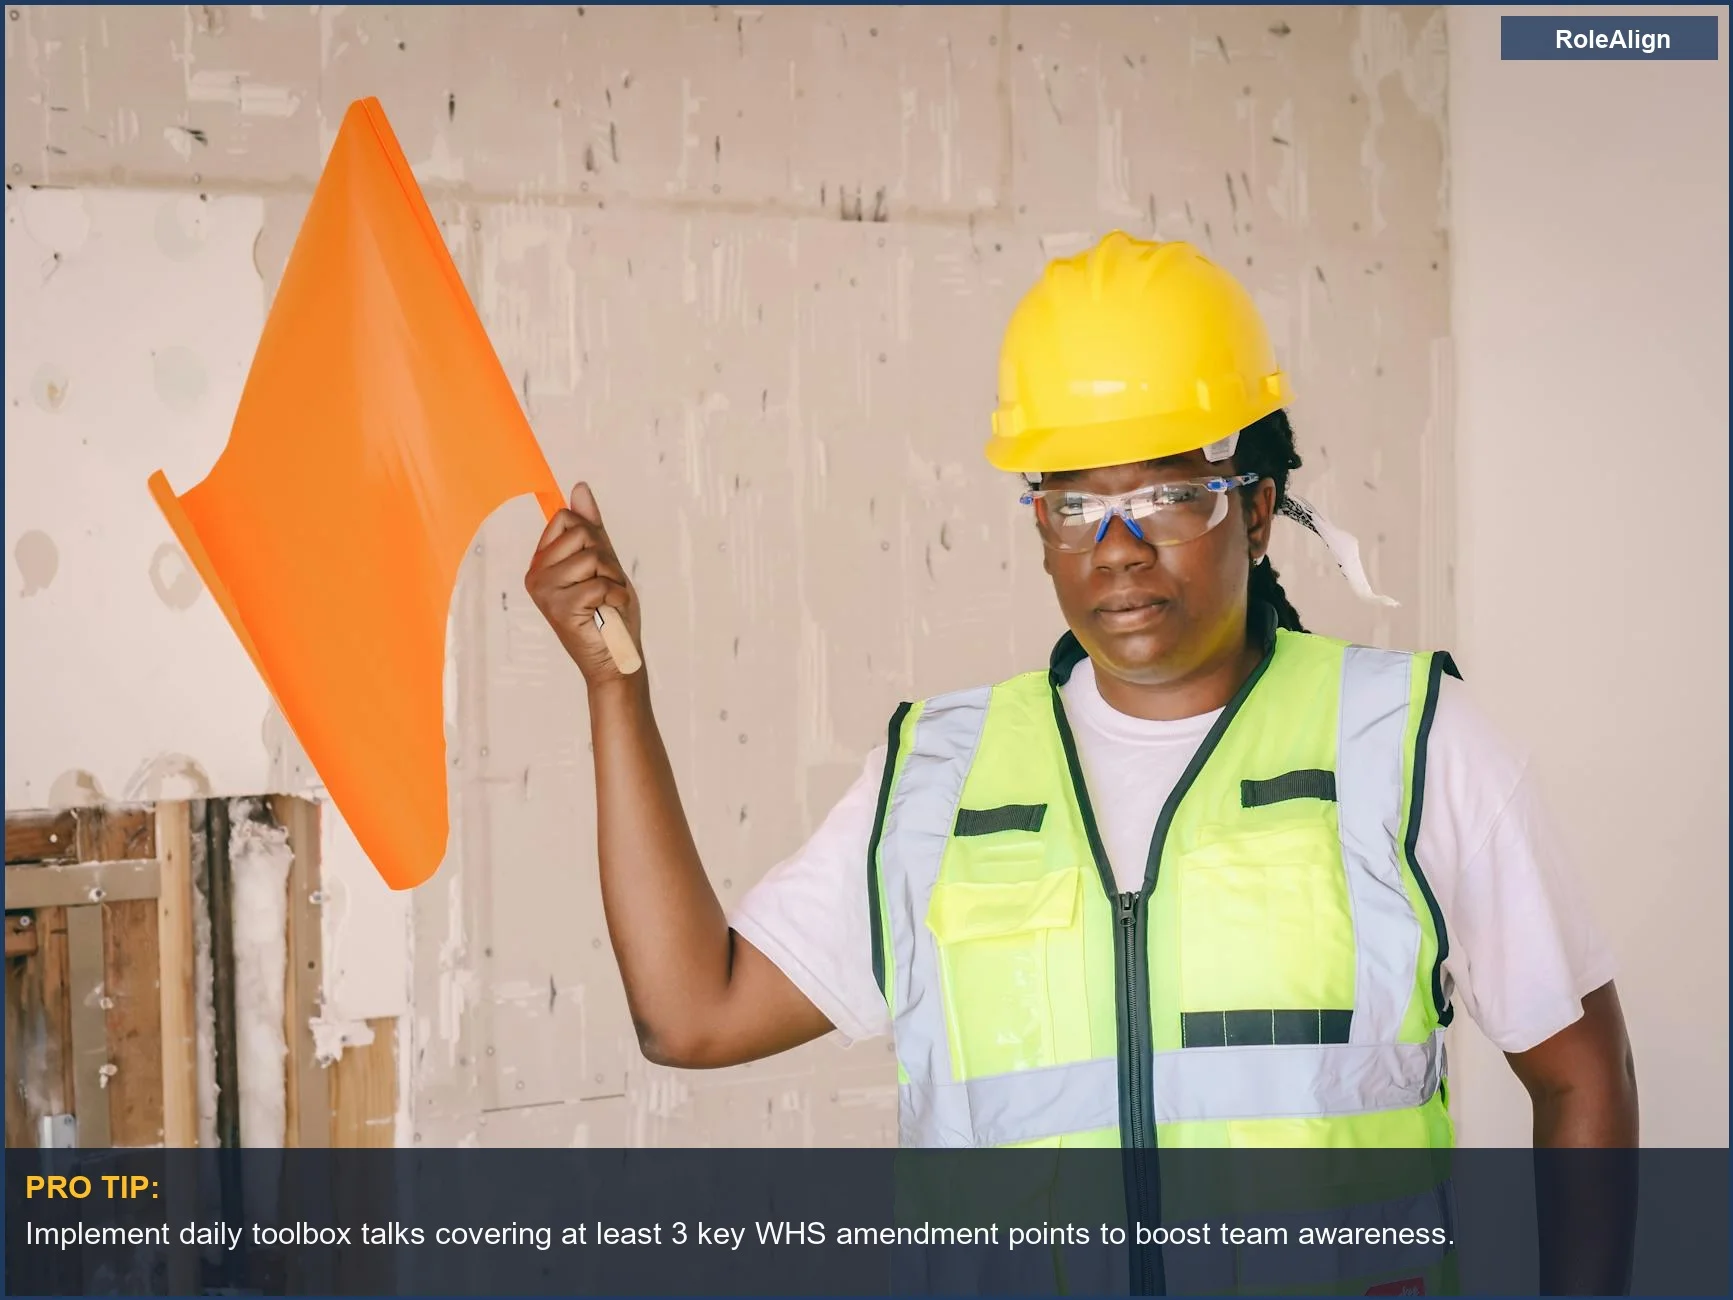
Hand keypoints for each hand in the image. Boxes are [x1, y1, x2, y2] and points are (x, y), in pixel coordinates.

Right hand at [525, 483, 643, 686]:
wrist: (616, 659)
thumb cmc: (610, 613)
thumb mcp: (604, 562)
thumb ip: (591, 527)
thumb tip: (579, 487)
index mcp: (541, 562)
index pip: (566, 518)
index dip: (593, 538)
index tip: (596, 568)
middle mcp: (535, 575)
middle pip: (580, 532)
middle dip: (605, 559)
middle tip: (603, 589)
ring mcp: (544, 591)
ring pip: (591, 556)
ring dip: (612, 579)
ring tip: (604, 602)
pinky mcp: (560, 607)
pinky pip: (600, 582)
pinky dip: (615, 596)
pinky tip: (607, 613)